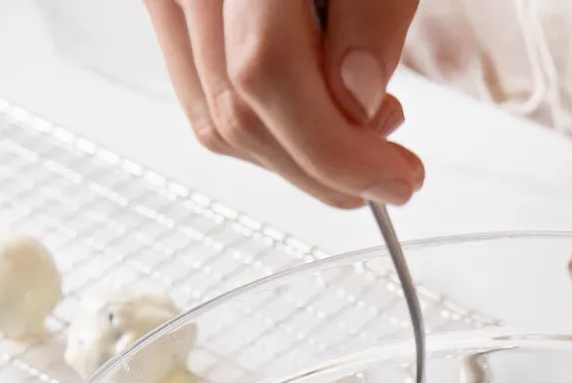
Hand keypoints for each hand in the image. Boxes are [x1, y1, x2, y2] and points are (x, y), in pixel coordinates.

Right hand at [144, 0, 423, 207]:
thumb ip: (373, 15)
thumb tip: (356, 103)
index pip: (267, 77)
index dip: (337, 150)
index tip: (399, 177)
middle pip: (238, 112)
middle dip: (323, 168)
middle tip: (391, 172)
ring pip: (215, 119)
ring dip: (297, 158)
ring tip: (365, 135)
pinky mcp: (172, 6)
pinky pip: (207, 95)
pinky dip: (269, 129)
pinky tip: (322, 113)